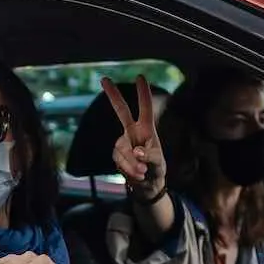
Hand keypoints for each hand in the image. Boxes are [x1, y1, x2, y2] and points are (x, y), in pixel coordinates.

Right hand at [102, 75, 165, 197]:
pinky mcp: (116, 154)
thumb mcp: (158, 163)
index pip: (145, 108)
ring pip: (124, 149)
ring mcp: (123, 142)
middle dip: (113, 95)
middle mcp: (132, 131)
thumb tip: (136, 151)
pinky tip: (137, 175)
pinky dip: (129, 170)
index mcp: (147, 129)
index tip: (140, 77)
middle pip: (121, 110)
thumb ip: (149, 156)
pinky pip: (120, 161)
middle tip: (104, 79)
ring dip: (134, 164)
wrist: (146, 186)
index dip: (143, 93)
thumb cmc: (156, 169)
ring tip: (143, 173)